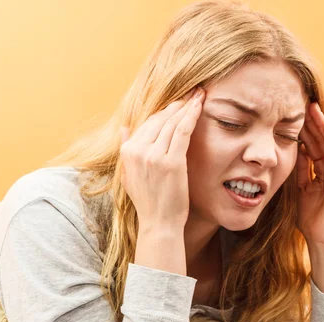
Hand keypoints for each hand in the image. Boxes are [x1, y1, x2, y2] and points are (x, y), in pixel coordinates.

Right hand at [119, 87, 205, 229]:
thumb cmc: (148, 202)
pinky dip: (191, 115)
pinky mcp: (172, 162)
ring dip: (187, 106)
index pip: (147, 124)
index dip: (164, 112)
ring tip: (198, 96)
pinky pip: (182, 131)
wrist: (159, 223)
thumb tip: (124, 128)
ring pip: (172, 123)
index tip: (177, 103)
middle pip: (160, 120)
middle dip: (177, 105)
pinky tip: (199, 105)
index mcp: (127, 152)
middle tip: (192, 94)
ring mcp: (154, 156)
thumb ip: (125, 149)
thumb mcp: (129, 175)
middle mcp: (138, 151)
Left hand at [296, 103, 323, 246]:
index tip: (291, 115)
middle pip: (323, 140)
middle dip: (313, 122)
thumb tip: (291, 150)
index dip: (304, 130)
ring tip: (312, 110)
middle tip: (301, 104)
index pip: (313, 145)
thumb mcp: (298, 188)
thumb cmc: (309, 217)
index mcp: (321, 170)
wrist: (320, 238)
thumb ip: (298, 170)